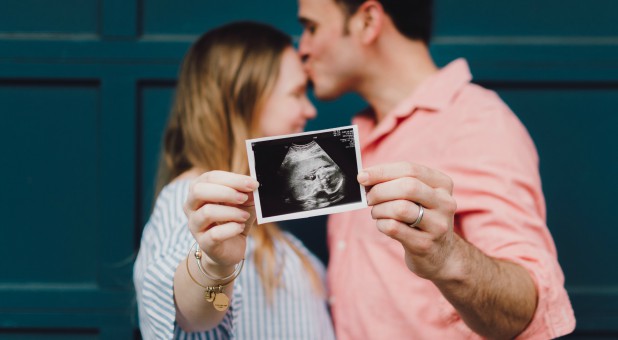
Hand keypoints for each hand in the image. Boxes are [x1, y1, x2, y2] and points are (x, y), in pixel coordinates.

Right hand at [183, 171, 258, 273]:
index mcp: (199, 190)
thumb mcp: (244, 202)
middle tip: (244, 198)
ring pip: (207, 212)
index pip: (210, 177)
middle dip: (226, 192)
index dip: (232, 179)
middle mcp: (191, 206)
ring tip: (245, 216)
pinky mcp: (204, 243)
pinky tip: (240, 227)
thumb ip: (247, 192)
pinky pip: (214, 234)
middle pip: (199, 191)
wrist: (230, 248)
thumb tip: (253, 184)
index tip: (252, 184)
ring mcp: (195, 225)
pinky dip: (231, 229)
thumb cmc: (234, 219)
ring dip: (231, 212)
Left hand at [358, 162, 458, 280]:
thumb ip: (397, 183)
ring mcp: (438, 225)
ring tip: (376, 212)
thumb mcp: (418, 197)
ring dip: (379, 209)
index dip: (382, 171)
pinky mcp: (425, 244)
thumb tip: (365, 177)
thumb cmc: (421, 218)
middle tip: (368, 198)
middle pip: (407, 187)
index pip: (410, 169)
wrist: (440, 254)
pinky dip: (381, 224)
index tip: (362, 176)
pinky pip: (394, 228)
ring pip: (400, 208)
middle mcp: (445, 203)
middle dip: (380, 191)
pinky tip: (382, 224)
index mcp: (443, 184)